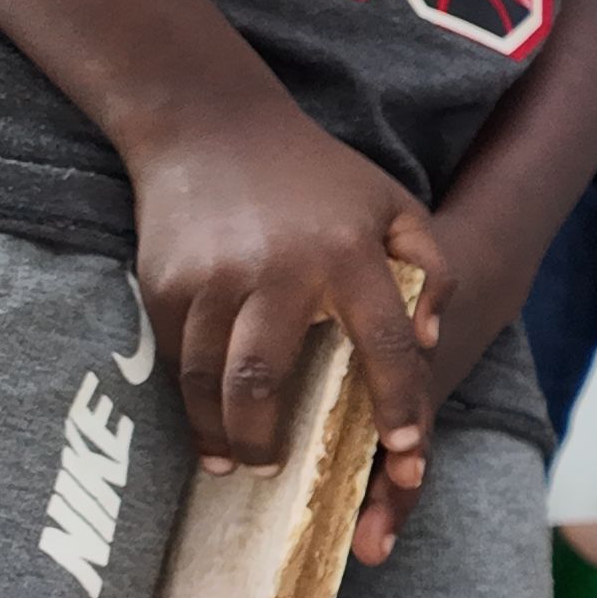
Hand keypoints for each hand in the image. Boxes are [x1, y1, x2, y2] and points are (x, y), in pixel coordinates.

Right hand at [127, 106, 446, 564]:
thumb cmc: (319, 176)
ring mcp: (211, 278)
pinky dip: (189, 402)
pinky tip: (206, 427)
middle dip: (269, 438)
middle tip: (281, 471)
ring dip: (221, 432)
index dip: (396, 400)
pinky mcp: (164, 282)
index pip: (382, 341)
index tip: (402, 450)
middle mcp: (275, 269)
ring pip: (209, 379)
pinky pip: (176, 359)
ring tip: (239, 464)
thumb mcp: (394, 206)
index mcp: (345, 254)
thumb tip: (430, 341)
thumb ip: (432, 270)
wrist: (210, 126)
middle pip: (266, 378)